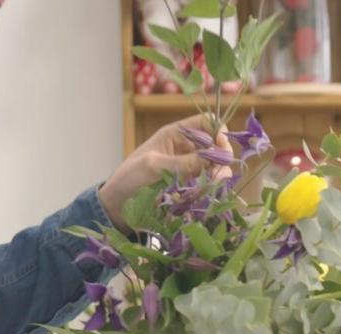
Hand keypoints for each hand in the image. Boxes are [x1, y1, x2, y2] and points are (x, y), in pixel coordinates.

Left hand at [99, 116, 231, 230]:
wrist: (119, 204)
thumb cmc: (129, 178)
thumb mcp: (154, 166)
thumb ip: (183, 162)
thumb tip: (214, 158)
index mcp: (175, 134)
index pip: (206, 123)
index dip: (218, 131)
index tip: (222, 149)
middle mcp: (185, 148)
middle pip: (215, 144)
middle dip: (221, 156)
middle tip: (219, 173)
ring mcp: (189, 167)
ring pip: (215, 165)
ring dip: (220, 173)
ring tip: (215, 184)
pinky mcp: (190, 185)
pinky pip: (209, 181)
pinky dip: (214, 185)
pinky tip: (211, 191)